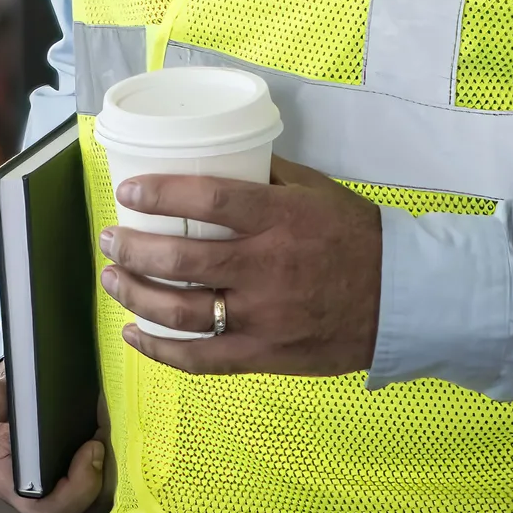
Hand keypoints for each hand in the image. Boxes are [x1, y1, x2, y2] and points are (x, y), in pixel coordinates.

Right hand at [0, 361, 112, 512]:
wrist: (19, 406)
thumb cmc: (8, 407)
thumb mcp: (1, 399)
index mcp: (15, 486)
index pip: (49, 512)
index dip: (76, 490)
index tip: (92, 446)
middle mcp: (40, 500)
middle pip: (81, 512)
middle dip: (101, 479)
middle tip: (104, 439)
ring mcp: (64, 498)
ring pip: (100, 504)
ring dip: (113, 473)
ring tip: (111, 434)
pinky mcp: (82, 490)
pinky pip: (108, 493)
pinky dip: (118, 471)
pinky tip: (117, 440)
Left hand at [102, 156, 382, 375]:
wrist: (401, 298)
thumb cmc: (356, 236)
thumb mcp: (315, 189)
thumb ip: (265, 175)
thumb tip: (219, 153)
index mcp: (279, 218)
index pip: (208, 201)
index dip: (160, 194)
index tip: (129, 191)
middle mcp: (266, 267)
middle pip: (181, 260)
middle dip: (132, 248)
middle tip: (110, 238)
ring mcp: (263, 316)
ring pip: (181, 311)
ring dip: (136, 294)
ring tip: (112, 278)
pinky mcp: (264, 355)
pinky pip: (201, 359)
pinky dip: (160, 349)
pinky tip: (135, 333)